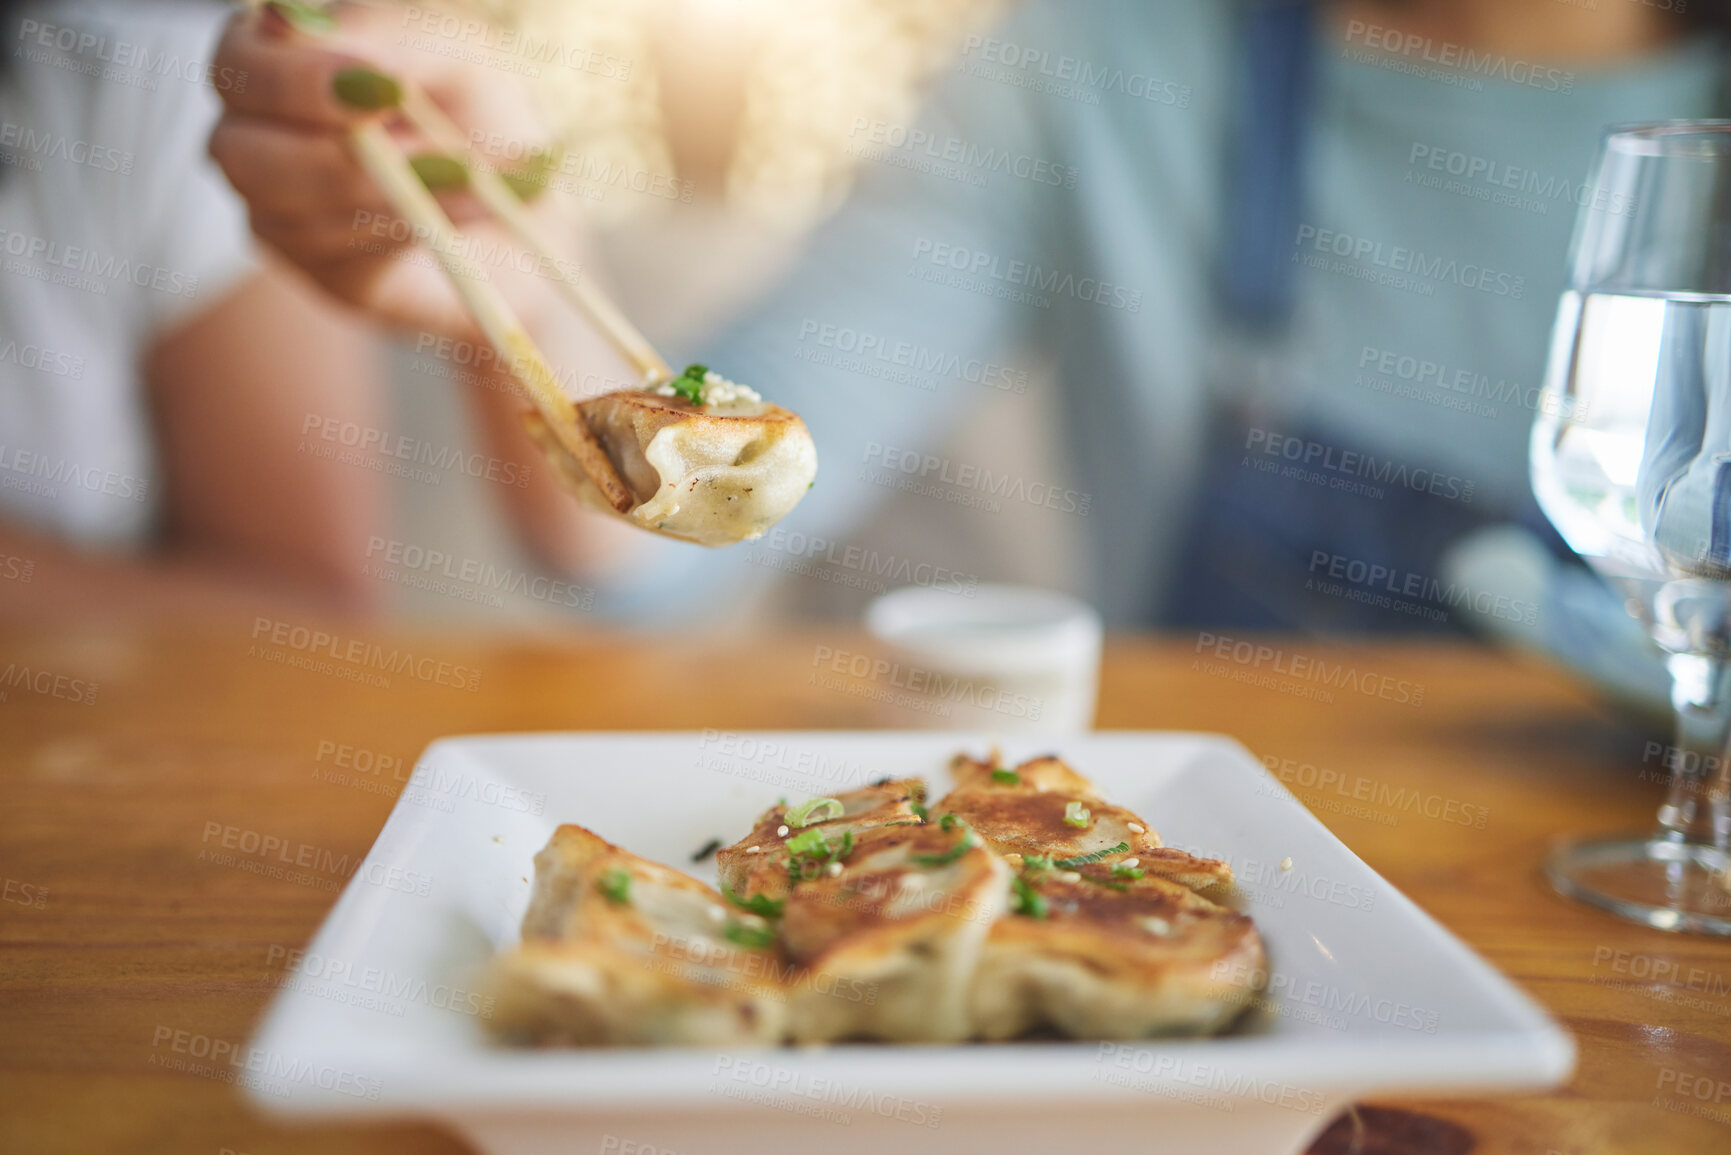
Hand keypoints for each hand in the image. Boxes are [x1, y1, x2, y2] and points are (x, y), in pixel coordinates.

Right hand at [208, 1, 568, 339]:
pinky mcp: (326, 272)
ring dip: (393, 196)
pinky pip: (342, 258)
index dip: (293, 82)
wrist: (537, 207)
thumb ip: (384, 34)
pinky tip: (465, 211)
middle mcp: (258, 134)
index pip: (236, 66)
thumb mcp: (457, 55)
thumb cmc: (484, 111)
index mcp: (278, 61)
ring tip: (476, 180)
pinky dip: (408, 231)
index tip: (384, 92)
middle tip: (434, 155)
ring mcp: (281, 210)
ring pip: (292, 213)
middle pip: (235, 151)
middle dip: (336, 157)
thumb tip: (292, 19)